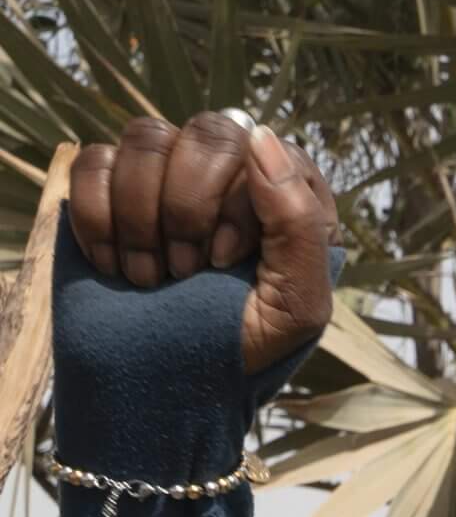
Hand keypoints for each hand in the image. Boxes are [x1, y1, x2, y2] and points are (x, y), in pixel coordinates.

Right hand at [68, 113, 337, 373]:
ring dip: (142, 216)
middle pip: (209, 130)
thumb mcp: (297, 305)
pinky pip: (94, 161)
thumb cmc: (244, 348)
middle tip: (187, 269)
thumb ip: (300, 224)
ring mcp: (167, 177)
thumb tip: (261, 135)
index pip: (267, 149)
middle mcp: (230, 176)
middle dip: (190, 206)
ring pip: (147, 136)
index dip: (241, 202)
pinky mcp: (108, 189)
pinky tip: (116, 265)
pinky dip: (99, 218)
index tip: (227, 260)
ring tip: (152, 276)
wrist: (167, 386)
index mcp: (288, 199)